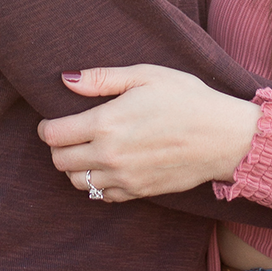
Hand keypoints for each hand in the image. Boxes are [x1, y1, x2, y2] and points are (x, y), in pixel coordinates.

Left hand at [38, 64, 261, 201]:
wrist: (224, 136)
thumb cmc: (187, 98)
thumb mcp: (145, 75)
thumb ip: (102, 79)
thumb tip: (66, 79)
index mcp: (106, 123)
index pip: (54, 135)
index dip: (47, 127)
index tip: (52, 121)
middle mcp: (109, 155)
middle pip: (60, 161)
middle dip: (58, 147)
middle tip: (69, 134)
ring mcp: (124, 178)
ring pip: (77, 182)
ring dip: (75, 167)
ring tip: (87, 150)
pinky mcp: (138, 192)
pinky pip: (102, 196)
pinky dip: (96, 183)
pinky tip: (108, 166)